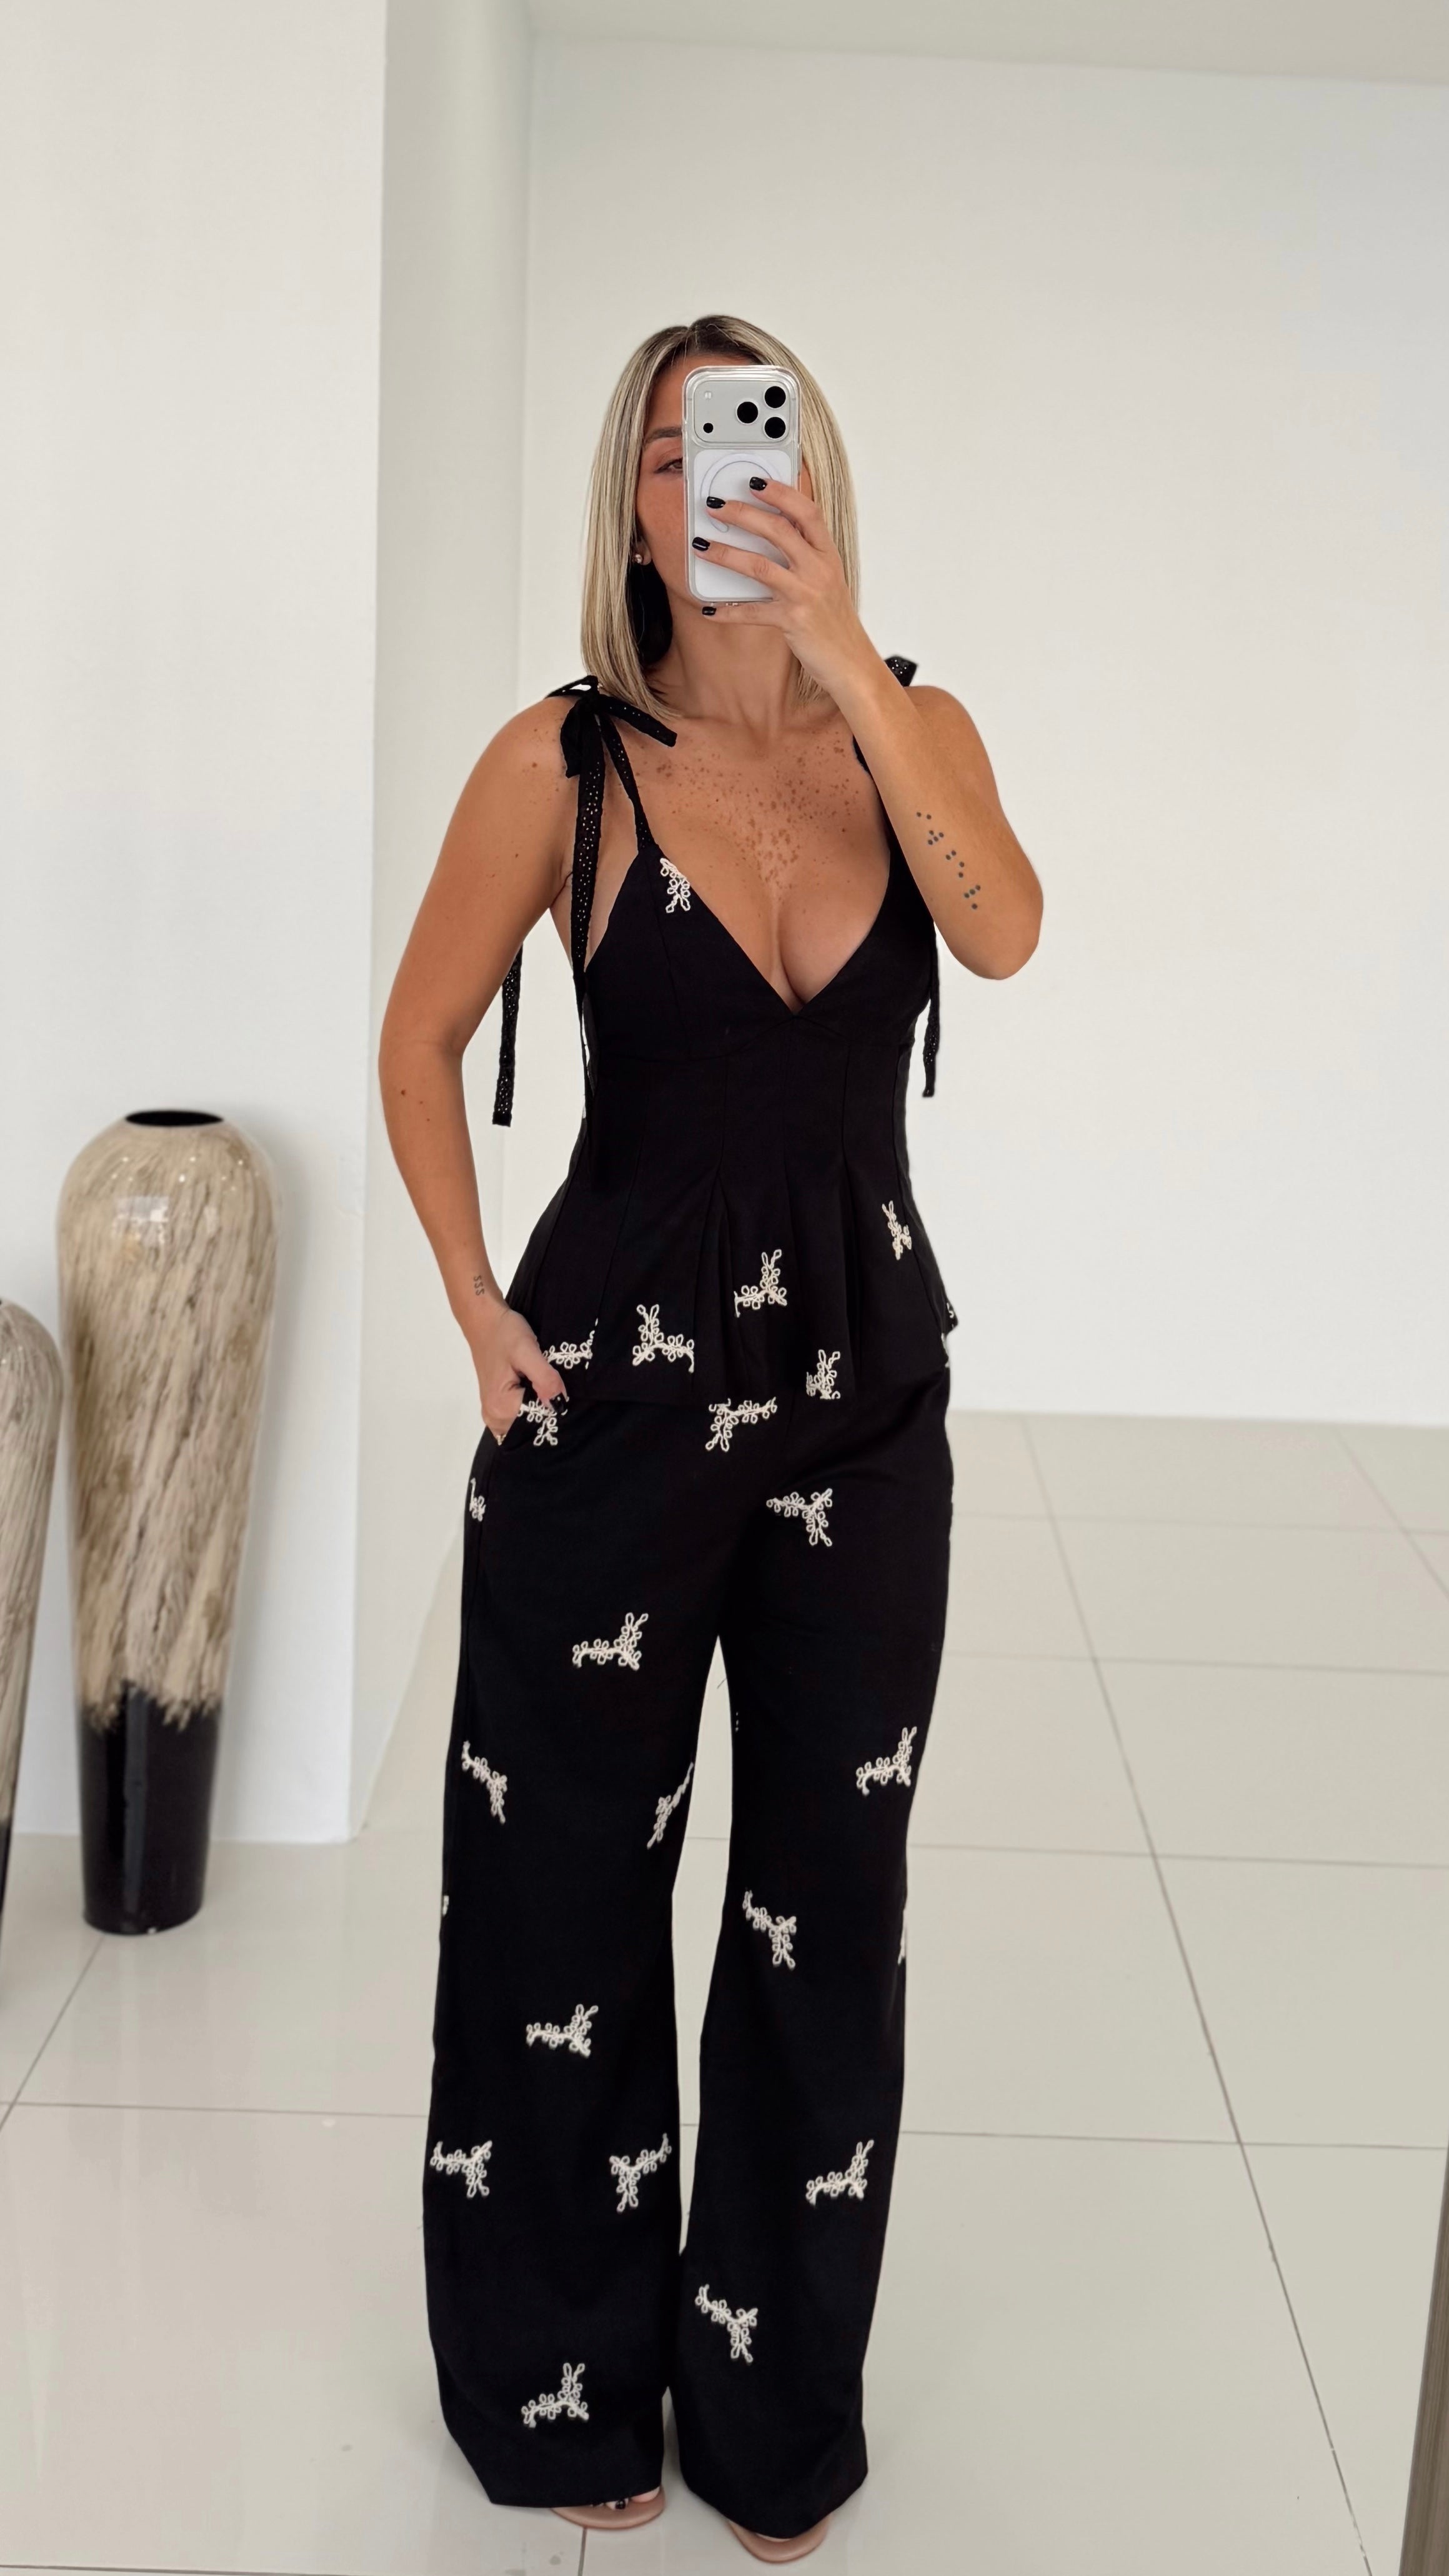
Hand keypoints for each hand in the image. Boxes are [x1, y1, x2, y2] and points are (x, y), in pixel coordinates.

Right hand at [466, 1292, 566, 1441]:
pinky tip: (536, 1386)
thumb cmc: (504, 1333)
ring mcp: (494, 1414)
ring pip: (530, 1421)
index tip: (560, 1388)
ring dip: (541, 1406)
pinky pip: (521, 1415)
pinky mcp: (497, 1406)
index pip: (541, 1421)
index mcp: (501, 1408)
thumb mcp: (528, 1351)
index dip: (556, 1407)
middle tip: (552, 1382)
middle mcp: (494, 1417)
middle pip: (534, 1425)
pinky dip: (532, 1403)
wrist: (484, 1321)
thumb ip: (545, 1379)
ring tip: (544, 1382)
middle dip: (548, 1408)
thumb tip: (559, 1404)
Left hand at [690, 473, 875, 704]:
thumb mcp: (827, 580)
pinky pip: (753, 612)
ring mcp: (806, 595)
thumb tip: (770, 534)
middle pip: (778, 530)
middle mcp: (819, 570)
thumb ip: (806, 556)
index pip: (807, 512)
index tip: (755, 482)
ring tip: (701, 546)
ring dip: (726, 554)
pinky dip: (729, 611)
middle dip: (743, 514)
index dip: (781, 493)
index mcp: (827, 555)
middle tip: (715, 505)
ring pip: (760, 566)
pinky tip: (710, 610)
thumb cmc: (834, 621)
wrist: (850, 661)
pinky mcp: (792, 621)